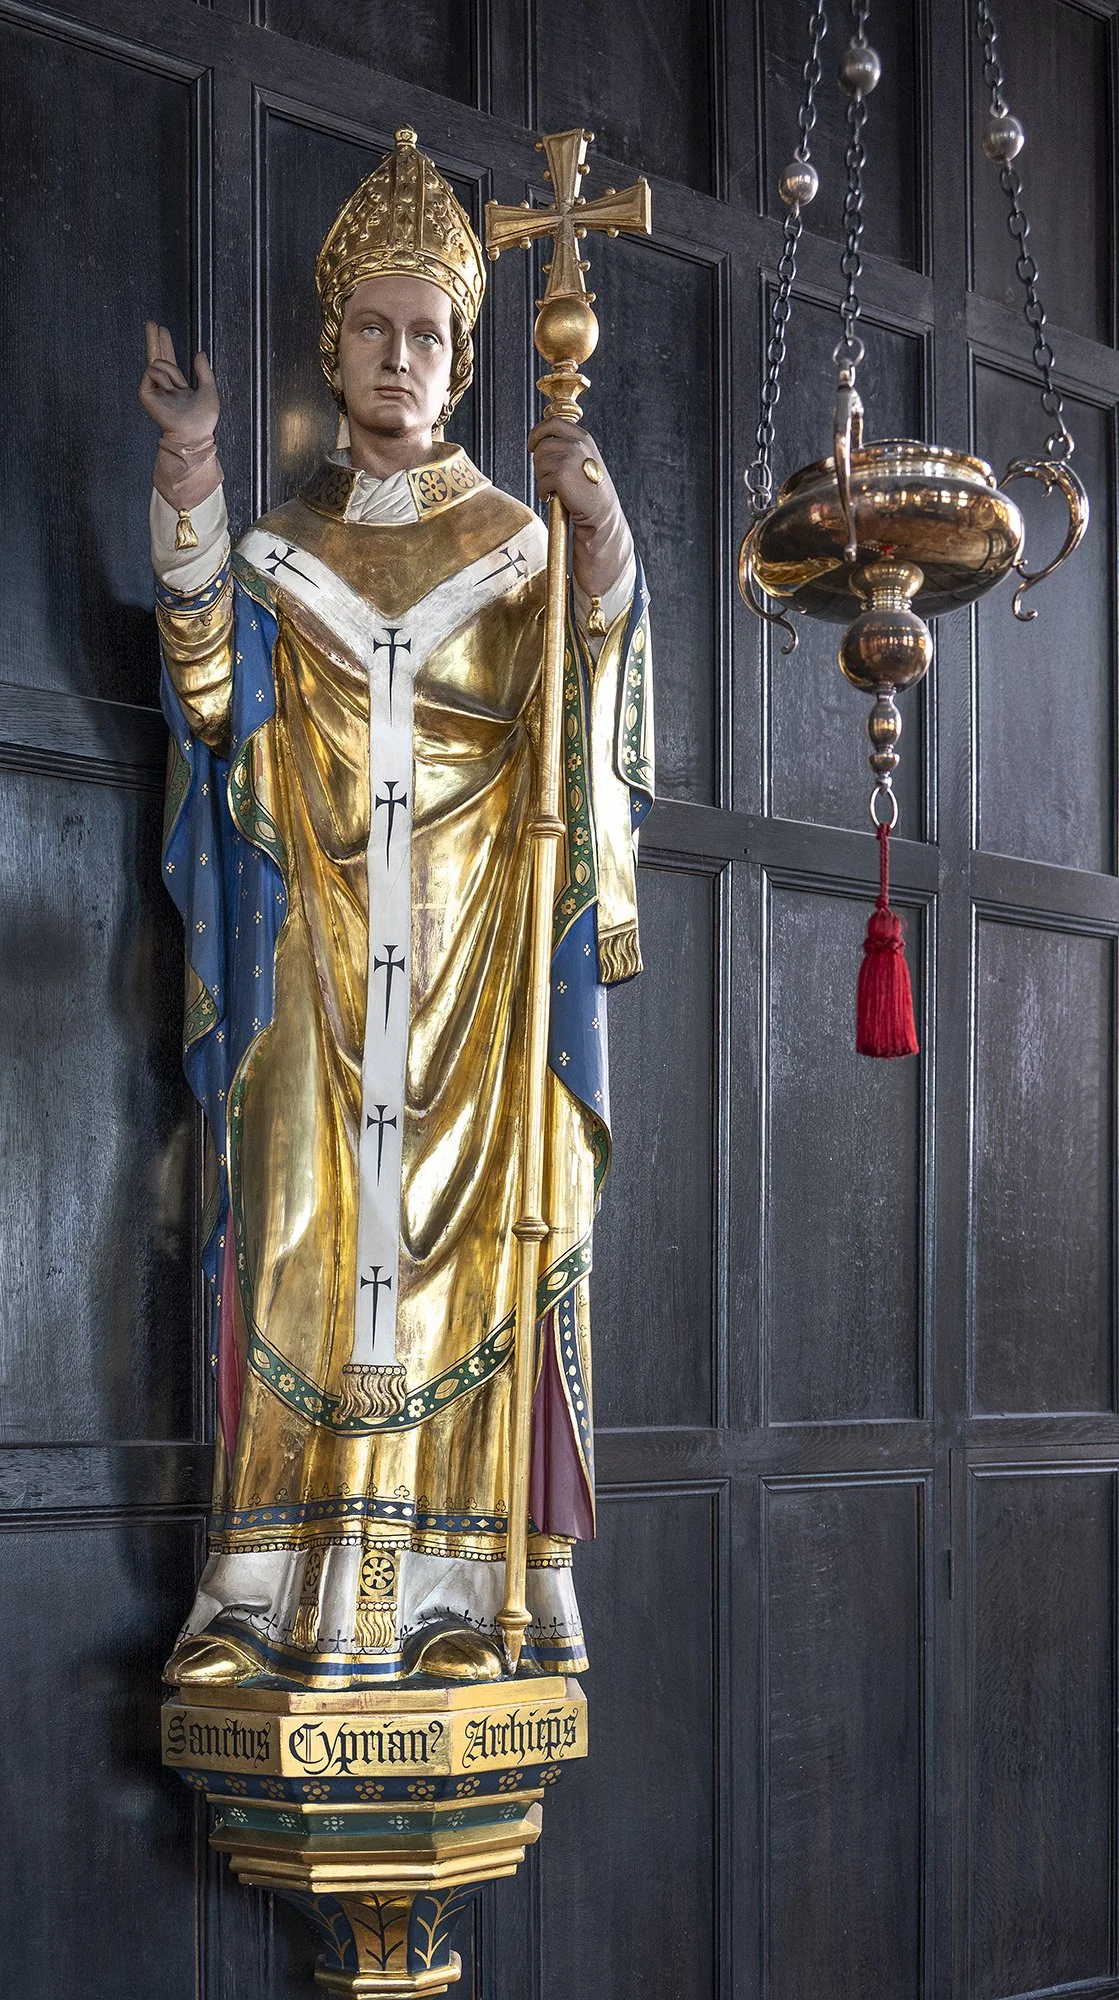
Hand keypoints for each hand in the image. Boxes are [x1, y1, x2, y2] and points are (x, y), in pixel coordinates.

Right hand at [140, 321, 219, 444]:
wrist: (194, 432)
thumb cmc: (203, 419)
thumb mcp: (210, 390)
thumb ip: (204, 371)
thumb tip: (200, 353)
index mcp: (178, 386)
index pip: (169, 361)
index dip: (166, 345)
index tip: (162, 331)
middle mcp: (165, 387)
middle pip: (156, 357)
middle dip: (153, 339)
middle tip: (150, 322)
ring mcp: (154, 390)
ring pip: (157, 363)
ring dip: (171, 371)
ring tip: (176, 387)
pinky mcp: (146, 393)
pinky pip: (151, 371)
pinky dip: (163, 377)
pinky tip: (169, 389)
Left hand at [529, 418, 633, 599]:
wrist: (601, 513)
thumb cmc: (590, 490)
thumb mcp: (585, 459)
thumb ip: (569, 446)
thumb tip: (542, 442)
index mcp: (583, 437)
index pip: (553, 423)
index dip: (538, 432)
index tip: (532, 445)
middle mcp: (577, 444)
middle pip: (542, 445)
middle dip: (538, 462)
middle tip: (545, 476)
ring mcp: (569, 458)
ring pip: (539, 463)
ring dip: (541, 478)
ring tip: (552, 489)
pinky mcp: (561, 474)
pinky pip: (541, 480)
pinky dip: (542, 491)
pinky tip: (552, 497)